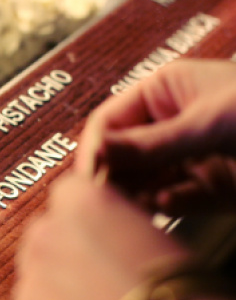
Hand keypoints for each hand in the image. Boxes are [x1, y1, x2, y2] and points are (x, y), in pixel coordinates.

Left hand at [7, 172, 188, 299]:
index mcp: (80, 203)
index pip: (67, 194)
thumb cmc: (179, 298)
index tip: (103, 237)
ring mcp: (26, 286)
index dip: (88, 219)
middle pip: (44, 239)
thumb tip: (101, 214)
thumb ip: (112, 218)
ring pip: (34, 286)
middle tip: (103, 285)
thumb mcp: (156, 236)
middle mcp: (43, 237)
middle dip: (65, 257)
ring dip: (56, 299)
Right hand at [75, 59, 235, 214]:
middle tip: (101, 201)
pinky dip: (169, 205)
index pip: (109, 121)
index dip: (95, 149)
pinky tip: (166, 202)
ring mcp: (192, 158)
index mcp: (165, 92)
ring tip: (130, 207)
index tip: (88, 177)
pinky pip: (176, 201)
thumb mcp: (209, 125)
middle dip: (112, 177)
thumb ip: (152, 144)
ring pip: (146, 182)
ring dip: (137, 195)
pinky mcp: (211, 188)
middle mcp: (173, 125)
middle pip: (122, 155)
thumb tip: (98, 151)